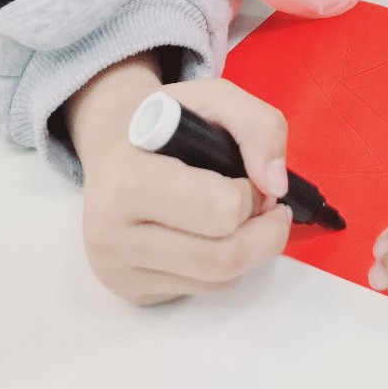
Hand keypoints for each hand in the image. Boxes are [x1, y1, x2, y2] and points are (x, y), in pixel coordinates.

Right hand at [65, 56, 291, 304]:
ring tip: (244, 216)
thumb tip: (276, 185)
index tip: (248, 175)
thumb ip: (258, 125)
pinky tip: (214, 234)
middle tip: (265, 204)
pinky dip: (228, 265)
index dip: (249, 193)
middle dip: (263, 230)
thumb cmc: (167, 120)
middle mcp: (112, 233)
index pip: (218, 210)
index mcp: (127, 179)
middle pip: (222, 256)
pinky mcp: (130, 292)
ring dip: (252, 248)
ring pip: (219, 279)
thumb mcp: (213, 96)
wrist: (111, 146)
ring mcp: (117, 269)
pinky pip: (206, 290)